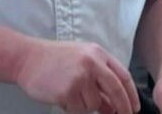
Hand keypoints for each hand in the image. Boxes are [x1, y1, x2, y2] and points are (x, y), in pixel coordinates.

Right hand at [15, 39, 140, 113]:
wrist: (27, 58)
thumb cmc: (54, 61)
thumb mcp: (81, 63)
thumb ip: (99, 81)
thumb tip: (113, 106)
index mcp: (97, 53)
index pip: (123, 75)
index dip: (131, 94)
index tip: (134, 108)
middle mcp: (91, 62)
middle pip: (116, 90)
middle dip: (122, 107)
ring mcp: (80, 76)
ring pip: (95, 104)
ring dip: (85, 105)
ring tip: (70, 93)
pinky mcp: (68, 90)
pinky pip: (78, 109)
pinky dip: (72, 107)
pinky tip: (62, 95)